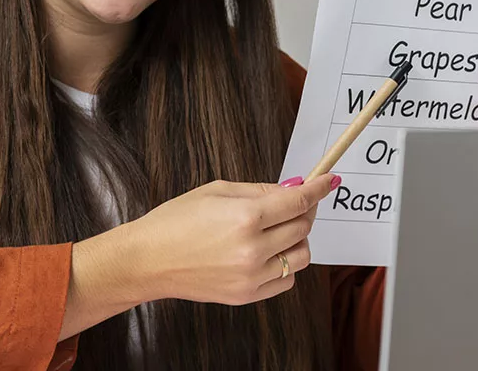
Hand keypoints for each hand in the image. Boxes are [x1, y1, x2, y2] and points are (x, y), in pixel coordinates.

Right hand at [125, 174, 337, 305]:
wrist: (148, 260)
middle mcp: (253, 248)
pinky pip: (286, 280)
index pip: (298, 202)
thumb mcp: (218, 190)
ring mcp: (251, 276)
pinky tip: (267, 253)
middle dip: (304, 211)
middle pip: (302, 227)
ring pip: (301, 256)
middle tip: (295, 203)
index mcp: (246, 216)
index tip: (329, 181)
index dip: (318, 189)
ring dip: (297, 239)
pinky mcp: (247, 295)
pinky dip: (285, 264)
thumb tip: (294, 188)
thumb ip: (261, 190)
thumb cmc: (176, 220)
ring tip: (277, 230)